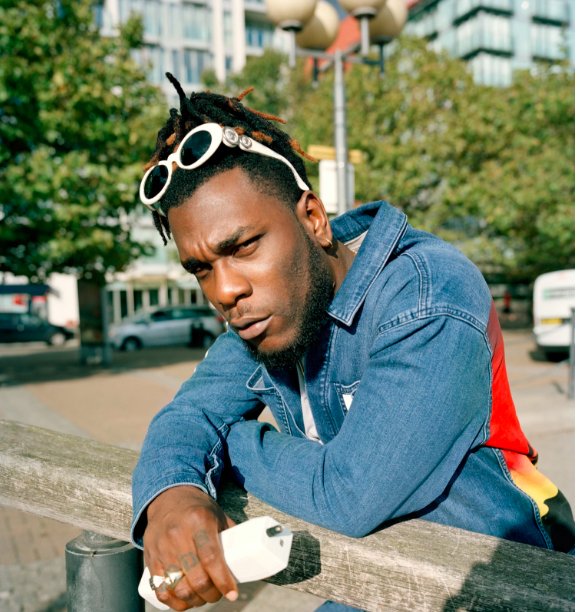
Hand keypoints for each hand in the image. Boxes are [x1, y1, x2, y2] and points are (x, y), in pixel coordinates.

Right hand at [143, 485, 237, 609]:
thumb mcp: (217, 515)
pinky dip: (173, 602)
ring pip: (178, 587)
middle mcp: (178, 534)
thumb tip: (250, 558)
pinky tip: (184, 601)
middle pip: (196, 577)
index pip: (211, 557)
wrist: (168, 497)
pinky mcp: (150, 558)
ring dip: (194, 600)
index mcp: (198, 521)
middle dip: (211, 594)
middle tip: (218, 594)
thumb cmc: (197, 508)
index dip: (222, 580)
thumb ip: (230, 536)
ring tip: (202, 598)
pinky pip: (160, 589)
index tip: (232, 593)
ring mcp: (162, 547)